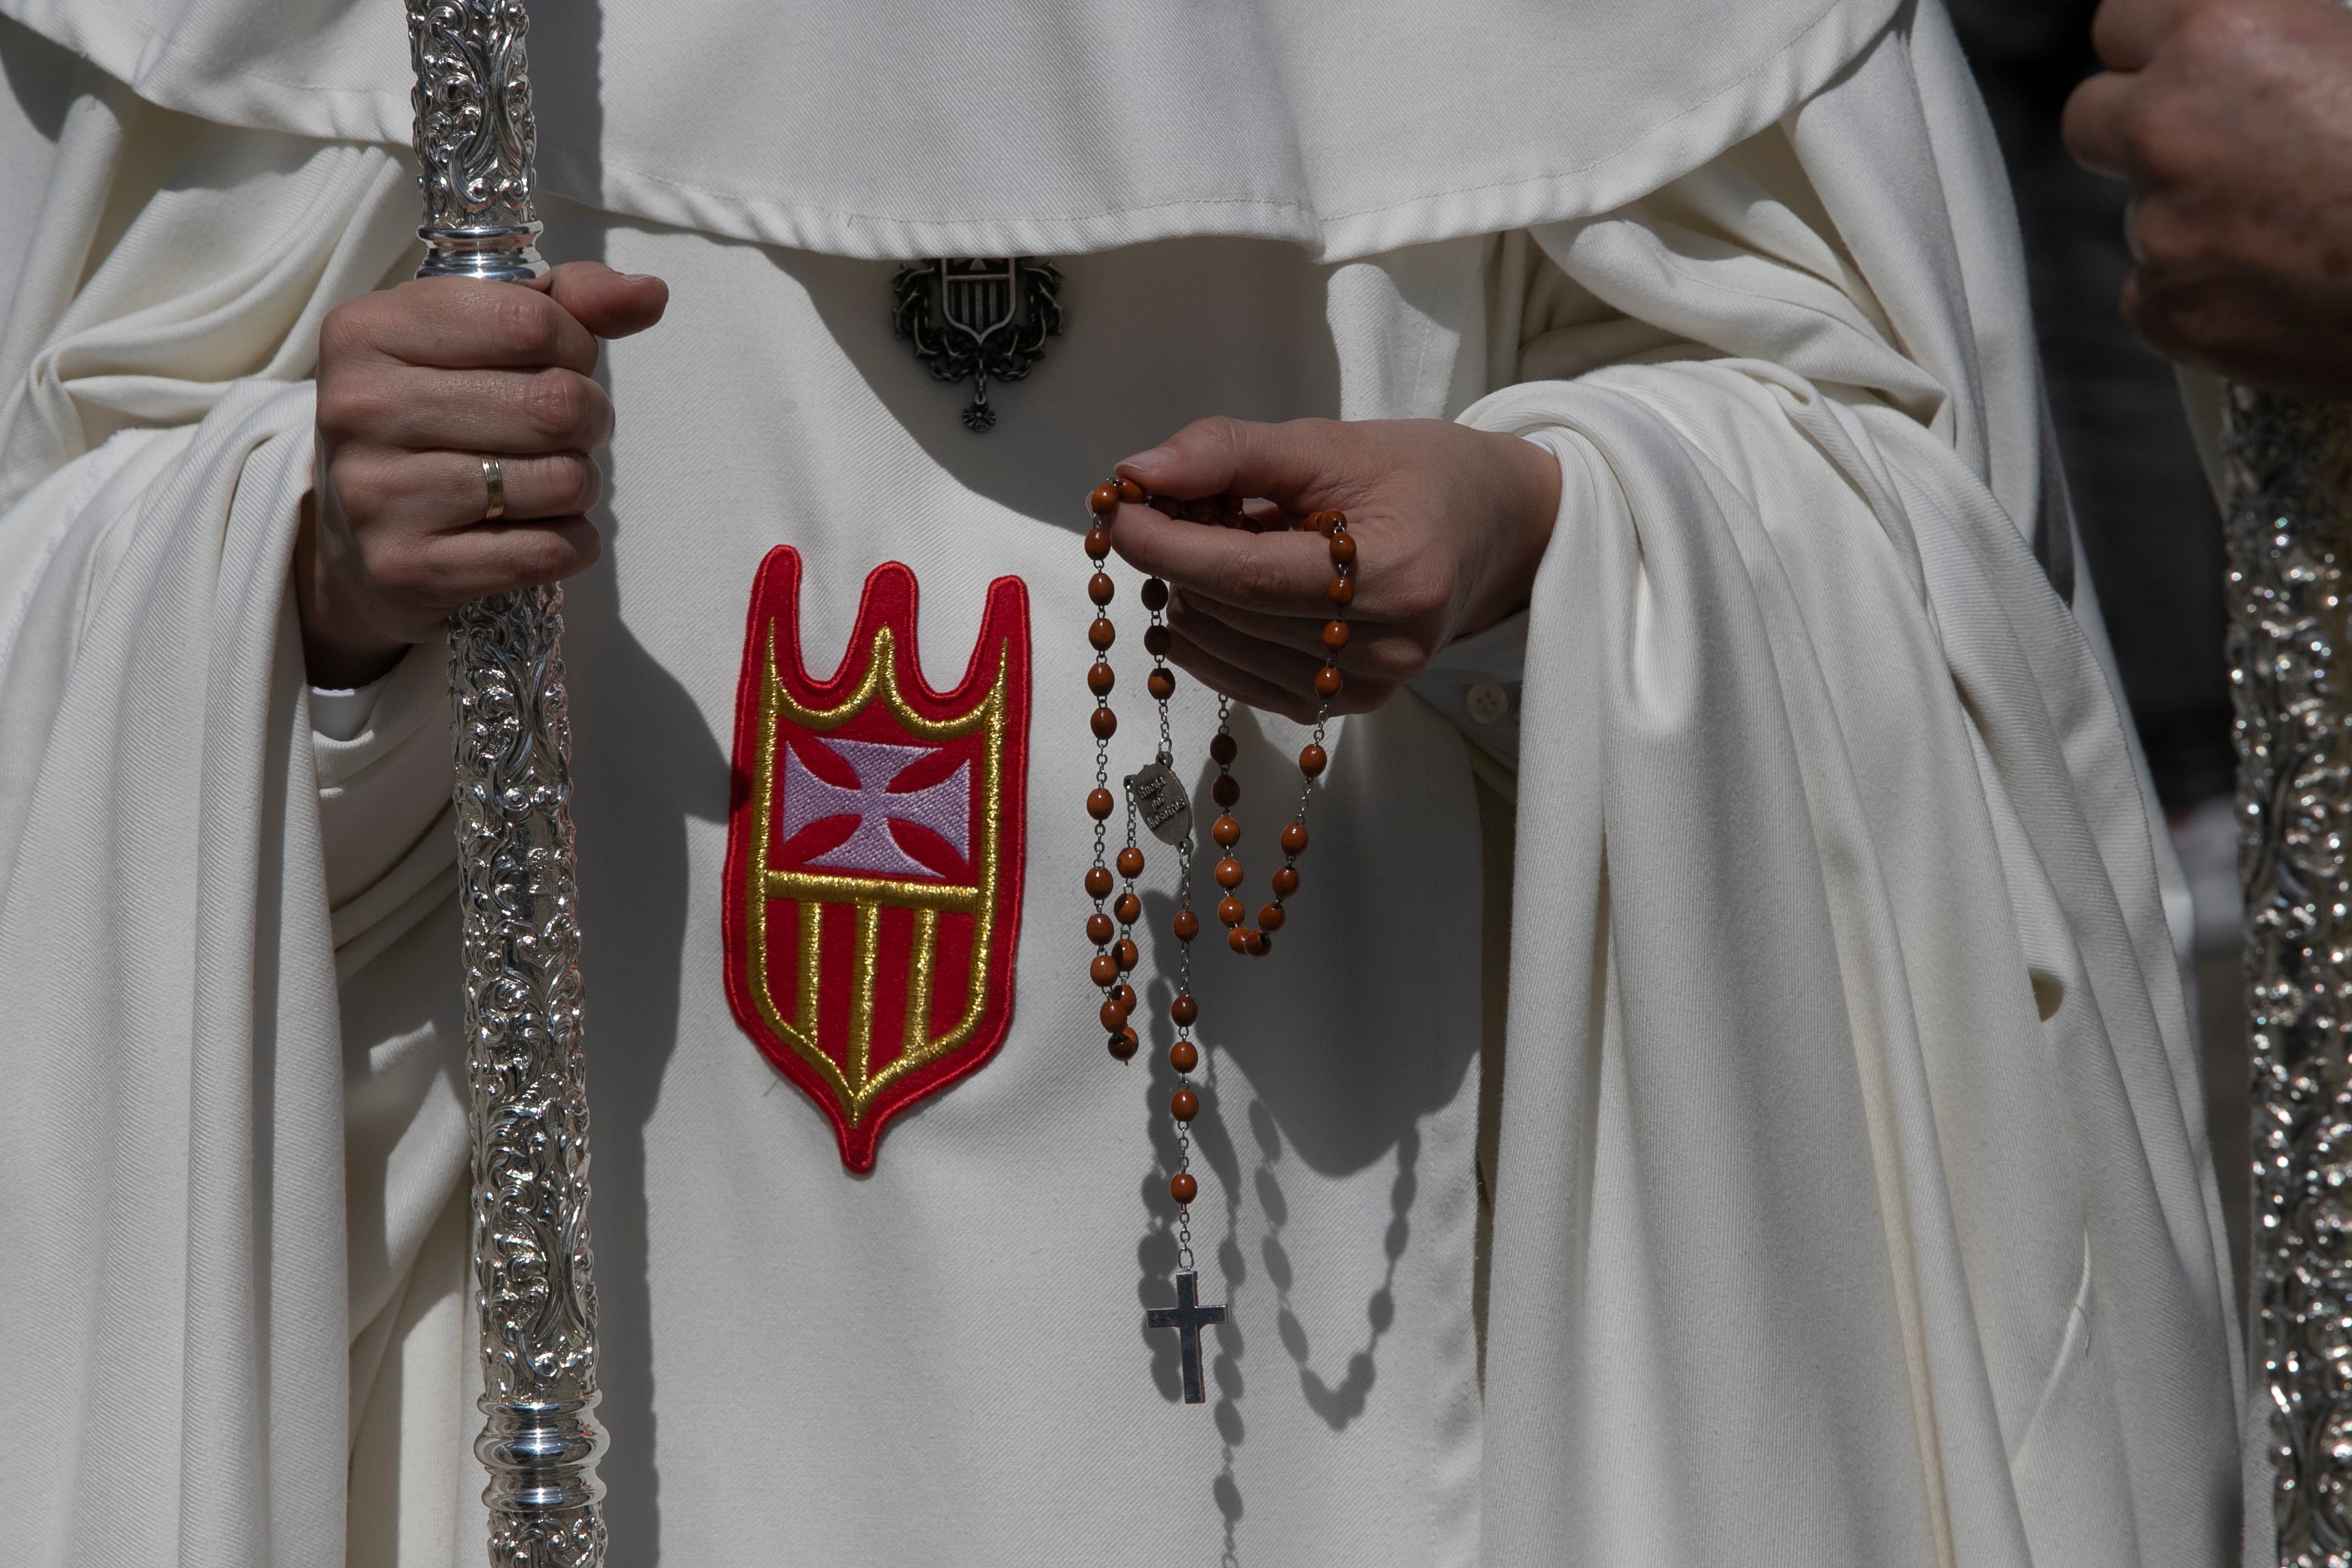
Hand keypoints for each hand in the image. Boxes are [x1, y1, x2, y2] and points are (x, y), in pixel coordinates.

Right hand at [298, 262, 669, 686]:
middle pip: (555, 405)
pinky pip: (546, 552)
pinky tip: (539, 529)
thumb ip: (572, 302)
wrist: (362, 540)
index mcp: (367, 330)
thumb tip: (649, 293)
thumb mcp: (485, 338)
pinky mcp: (406, 567)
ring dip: (580, 483)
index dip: (575, 345)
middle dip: (589, 418)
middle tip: (568, 431)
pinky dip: (570, 542)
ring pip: (560, 482)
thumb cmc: (443, 416)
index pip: (529, 320)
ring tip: (546, 479)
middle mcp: (359, 408)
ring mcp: (375, 493)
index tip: (561, 363)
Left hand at [1106, 417, 1560, 722]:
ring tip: (1214, 538)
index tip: (1118, 511)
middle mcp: (1385, 650)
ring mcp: (1364, 689)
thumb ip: (1231, 452)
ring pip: (1225, 649)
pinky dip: (1208, 629)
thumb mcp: (1331, 442)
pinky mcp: (1339, 708)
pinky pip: (1238, 677)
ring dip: (1191, 592)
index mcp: (1396, 577)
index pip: (1251, 578)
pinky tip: (1216, 586)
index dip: (1171, 546)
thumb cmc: (1419, 474)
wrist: (1490, 528)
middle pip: (1233, 614)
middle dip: (1176, 558)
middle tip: (1166, 506)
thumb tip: (1137, 473)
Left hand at [2063, 0, 2351, 395]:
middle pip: (2092, 119)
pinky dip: (2200, 293)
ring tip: (2286, 223)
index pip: (2123, 21)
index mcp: (2224, 34)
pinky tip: (2278, 284)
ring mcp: (2163, 228)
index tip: (2175, 62)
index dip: (2152, 45)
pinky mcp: (2171, 313)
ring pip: (2137, 213)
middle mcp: (2170, 127)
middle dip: (2140, 128)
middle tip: (2213, 144)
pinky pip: (2154, 296)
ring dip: (2188, 214)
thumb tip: (2272, 55)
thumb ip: (2291, 36)